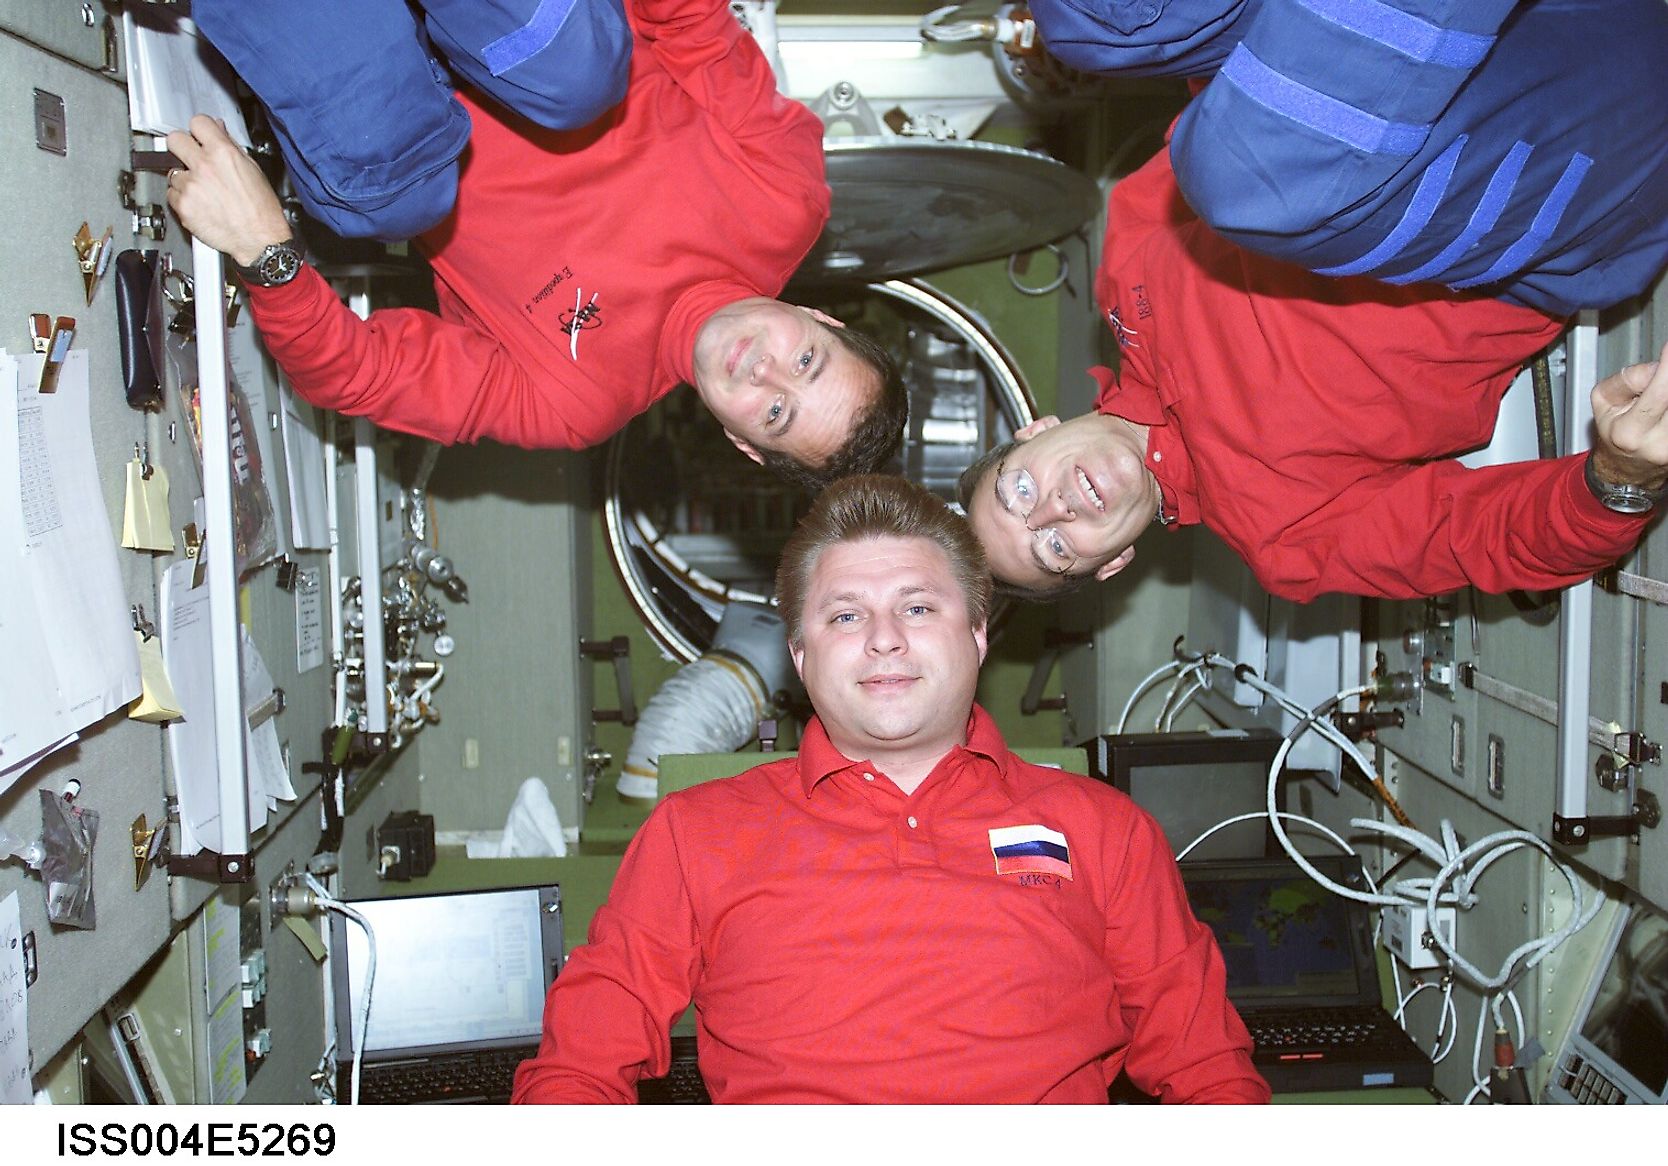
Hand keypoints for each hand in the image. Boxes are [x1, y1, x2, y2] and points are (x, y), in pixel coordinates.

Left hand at [164, 115, 293, 267]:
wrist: (259, 240)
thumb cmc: (261, 210)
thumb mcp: (253, 170)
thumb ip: (231, 147)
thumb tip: (219, 131)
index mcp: (224, 153)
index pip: (198, 122)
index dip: (199, 130)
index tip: (199, 136)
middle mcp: (205, 166)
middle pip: (174, 139)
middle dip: (181, 147)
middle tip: (189, 156)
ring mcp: (191, 186)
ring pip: (172, 171)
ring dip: (184, 179)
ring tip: (203, 190)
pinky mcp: (183, 206)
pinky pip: (172, 195)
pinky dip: (183, 199)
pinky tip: (199, 204)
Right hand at [1591, 342, 1667, 491]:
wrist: (1626, 469)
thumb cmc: (1614, 433)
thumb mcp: (1603, 401)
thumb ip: (1627, 379)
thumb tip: (1658, 366)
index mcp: (1630, 432)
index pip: (1660, 393)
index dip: (1667, 369)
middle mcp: (1658, 443)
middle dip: (1665, 380)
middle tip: (1657, 379)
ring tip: (1657, 401)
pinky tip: (1662, 411)